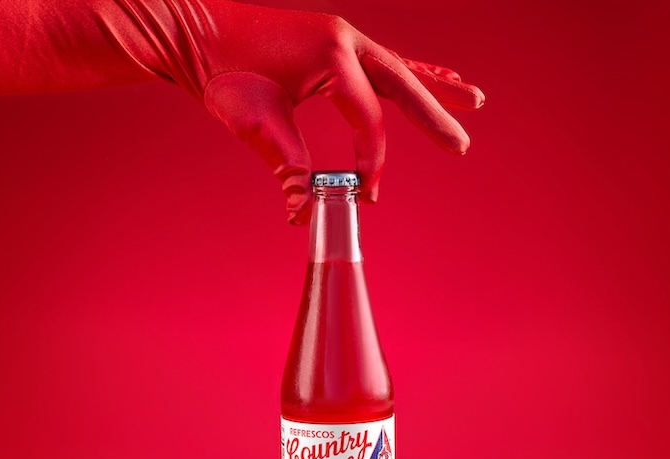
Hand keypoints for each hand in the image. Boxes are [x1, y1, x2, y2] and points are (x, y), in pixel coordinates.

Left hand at [112, 0, 484, 223]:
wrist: (195, 32)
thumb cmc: (222, 71)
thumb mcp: (255, 123)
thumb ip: (288, 166)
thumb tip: (304, 214)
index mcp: (332, 56)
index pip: (369, 119)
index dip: (371, 161)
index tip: (364, 195)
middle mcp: (345, 41)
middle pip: (402, 86)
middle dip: (434, 118)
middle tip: (463, 146)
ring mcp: (341, 38)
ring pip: (399, 68)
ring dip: (435, 87)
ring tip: (474, 99)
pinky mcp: (333, 43)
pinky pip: (380, 62)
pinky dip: (407, 73)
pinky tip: (429, 78)